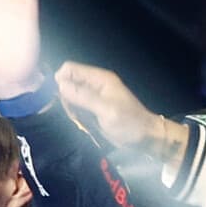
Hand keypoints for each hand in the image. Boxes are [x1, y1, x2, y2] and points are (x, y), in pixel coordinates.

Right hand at [53, 60, 189, 165]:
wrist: (145, 138)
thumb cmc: (129, 123)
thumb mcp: (106, 110)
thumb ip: (83, 96)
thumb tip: (60, 84)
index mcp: (100, 78)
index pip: (70, 68)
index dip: (61, 80)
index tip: (60, 98)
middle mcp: (94, 85)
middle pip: (68, 81)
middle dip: (63, 95)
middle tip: (70, 112)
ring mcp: (93, 97)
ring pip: (69, 95)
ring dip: (67, 106)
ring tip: (76, 119)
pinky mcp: (92, 110)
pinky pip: (75, 107)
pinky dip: (73, 114)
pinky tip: (78, 122)